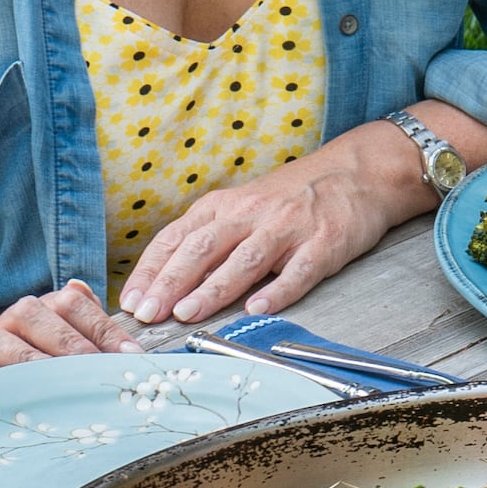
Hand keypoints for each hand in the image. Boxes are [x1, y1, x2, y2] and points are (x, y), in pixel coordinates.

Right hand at [0, 280, 140, 374]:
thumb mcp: (76, 354)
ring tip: (52, 381)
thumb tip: (79, 286)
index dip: (102, 329)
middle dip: (68, 346)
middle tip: (92, 373)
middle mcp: (14, 318)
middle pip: (35, 315)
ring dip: (27, 360)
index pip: (72, 303)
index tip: (129, 357)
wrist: (4, 400)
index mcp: (46, 308)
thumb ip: (88, 325)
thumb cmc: (53, 378)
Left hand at [119, 139, 412, 325]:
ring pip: (244, 260)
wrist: (355, 173)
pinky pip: (299, 270)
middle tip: (149, 313)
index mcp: (224, 207)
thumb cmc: (292, 198)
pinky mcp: (324, 242)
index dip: (151, 270)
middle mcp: (250, 214)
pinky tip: (258, 309)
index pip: (176, 238)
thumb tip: (170, 285)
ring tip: (188, 314)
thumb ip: (211, 241)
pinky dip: (278, 290)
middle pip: (203, 248)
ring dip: (214, 289)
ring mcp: (288, 227)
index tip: (130, 300)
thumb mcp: (243, 208)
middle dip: (171, 282)